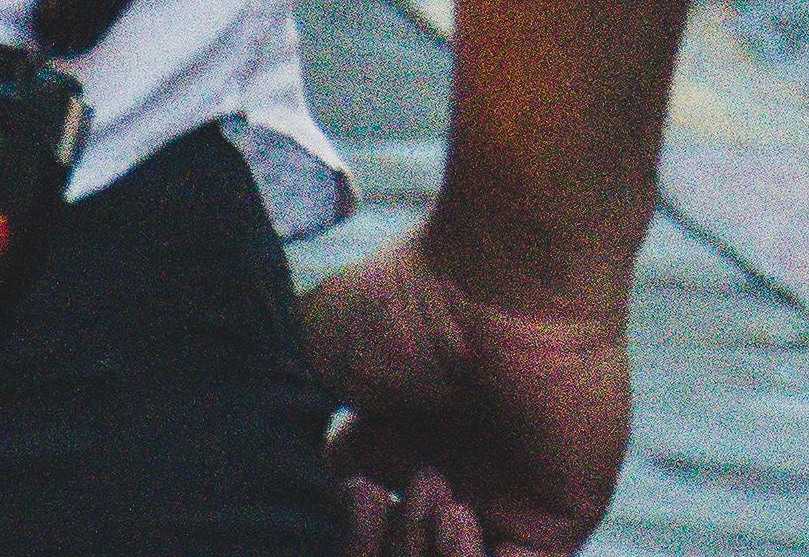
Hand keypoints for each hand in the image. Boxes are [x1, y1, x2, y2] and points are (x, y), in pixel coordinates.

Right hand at [305, 234, 636, 556]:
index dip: (339, 535)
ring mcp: (503, 507)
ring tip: (430, 490)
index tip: (342, 489)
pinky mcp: (555, 520)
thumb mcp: (313, 354)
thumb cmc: (408, 299)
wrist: (500, 278)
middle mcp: (449, 485)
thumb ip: (285, 424)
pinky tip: (458, 513)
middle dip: (370, 552)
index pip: (360, 538)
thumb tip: (253, 486)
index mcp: (395, 456)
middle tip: (375, 494)